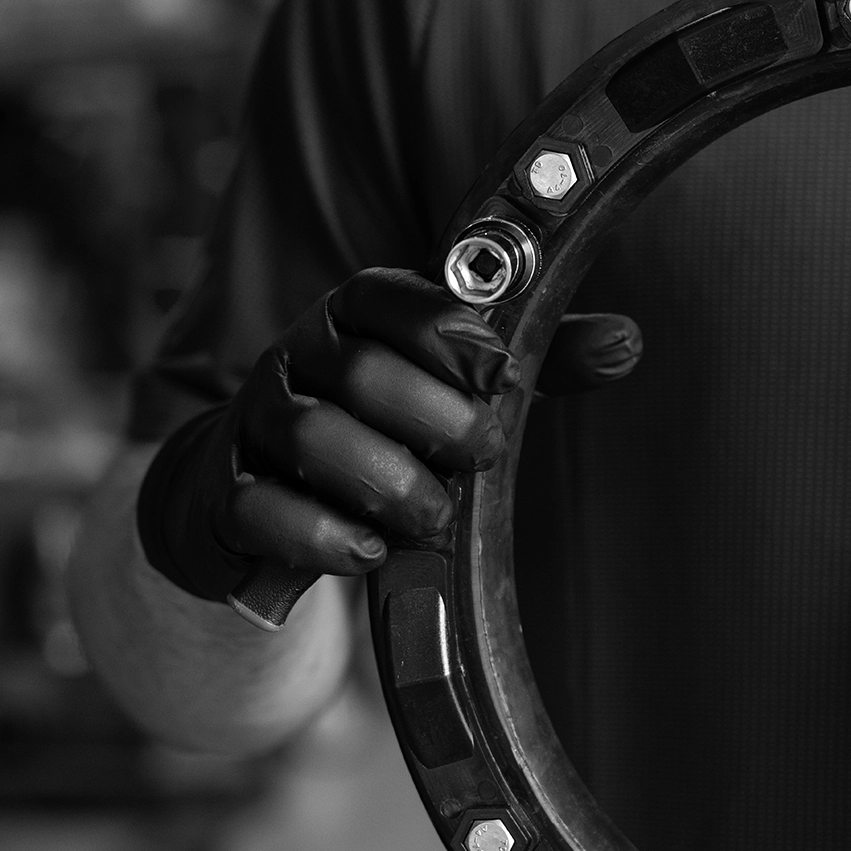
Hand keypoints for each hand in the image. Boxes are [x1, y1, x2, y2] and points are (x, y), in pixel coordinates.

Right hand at [137, 267, 639, 606]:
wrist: (256, 500)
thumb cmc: (385, 431)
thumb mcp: (462, 389)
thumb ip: (540, 364)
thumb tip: (626, 341)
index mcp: (355, 319)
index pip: (388, 297)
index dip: (446, 329)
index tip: (500, 369)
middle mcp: (298, 361)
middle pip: (360, 371)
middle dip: (433, 417)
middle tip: (480, 453)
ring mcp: (254, 429)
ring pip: (310, 437)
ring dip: (387, 481)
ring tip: (433, 517)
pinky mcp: (224, 501)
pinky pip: (260, 511)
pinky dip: (322, 535)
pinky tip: (370, 553)